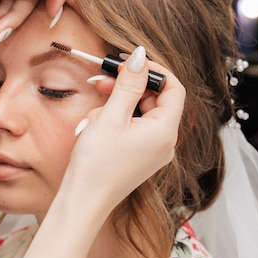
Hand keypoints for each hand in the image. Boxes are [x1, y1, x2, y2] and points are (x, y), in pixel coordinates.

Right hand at [61, 46, 185, 217]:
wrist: (84, 200)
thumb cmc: (97, 162)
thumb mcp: (111, 116)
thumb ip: (128, 84)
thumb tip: (139, 57)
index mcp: (165, 131)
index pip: (174, 89)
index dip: (154, 71)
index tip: (130, 62)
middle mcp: (165, 142)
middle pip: (155, 100)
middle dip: (128, 87)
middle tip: (103, 80)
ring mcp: (153, 151)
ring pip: (141, 112)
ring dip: (117, 104)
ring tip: (93, 114)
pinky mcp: (140, 156)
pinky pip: (133, 128)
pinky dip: (116, 120)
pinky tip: (95, 126)